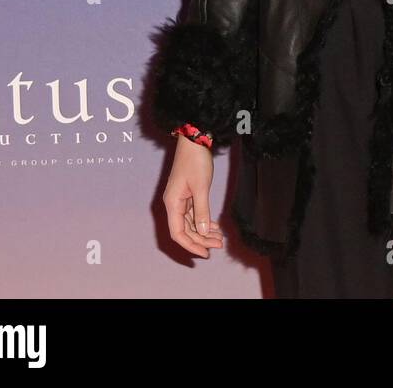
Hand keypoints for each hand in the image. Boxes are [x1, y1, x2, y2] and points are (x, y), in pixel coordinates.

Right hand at [163, 134, 224, 257]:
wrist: (195, 140)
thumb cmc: (195, 161)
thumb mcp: (201, 187)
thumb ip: (201, 210)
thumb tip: (202, 232)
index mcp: (172, 203)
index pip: (178, 233)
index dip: (191, 245)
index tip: (206, 253)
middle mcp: (174, 204)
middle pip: (186, 230)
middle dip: (202, 239)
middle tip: (219, 244)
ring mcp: (181, 199)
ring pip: (191, 223)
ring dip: (204, 231)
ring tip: (220, 238)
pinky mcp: (188, 194)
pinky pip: (195, 214)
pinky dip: (204, 221)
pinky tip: (215, 226)